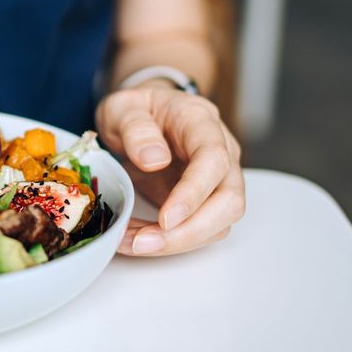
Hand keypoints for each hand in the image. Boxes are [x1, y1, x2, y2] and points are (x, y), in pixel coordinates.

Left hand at [95, 82, 244, 255]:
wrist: (143, 116)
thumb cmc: (136, 110)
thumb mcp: (122, 108)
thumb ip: (136, 128)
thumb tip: (154, 160)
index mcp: (201, 122)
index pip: (213, 160)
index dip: (193, 193)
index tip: (165, 218)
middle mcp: (222, 152)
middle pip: (229, 201)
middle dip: (189, 230)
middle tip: (143, 243)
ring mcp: (219, 180)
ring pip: (220, 223)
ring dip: (178, 242)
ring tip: (132, 243)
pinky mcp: (205, 203)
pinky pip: (199, 230)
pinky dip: (170, 242)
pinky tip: (136, 240)